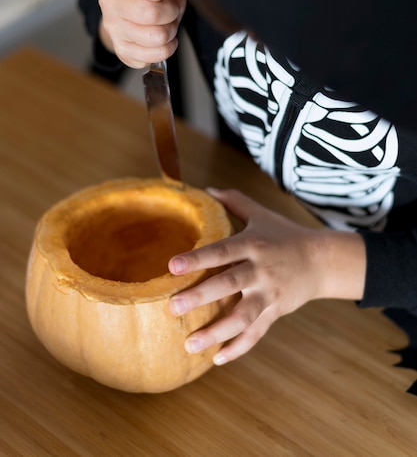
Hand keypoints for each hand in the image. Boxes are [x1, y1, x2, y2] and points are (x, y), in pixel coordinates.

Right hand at [98, 0, 186, 67]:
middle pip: (151, 13)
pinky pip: (155, 55)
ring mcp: (113, 28)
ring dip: (171, 30)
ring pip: (157, 37)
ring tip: (166, 22)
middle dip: (171, 12)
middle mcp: (110, 2)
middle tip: (170, 8)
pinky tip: (161, 37)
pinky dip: (167, 48)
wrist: (137, 11)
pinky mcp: (122, 50)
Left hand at [168, 188, 365, 364]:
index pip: (221, 251)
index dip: (197, 259)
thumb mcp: (262, 214)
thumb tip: (207, 189)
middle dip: (200, 297)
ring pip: (242, 316)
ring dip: (216, 332)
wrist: (323, 260)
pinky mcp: (276, 312)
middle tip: (173, 308)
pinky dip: (238, 348)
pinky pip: (256, 333)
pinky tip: (216, 359)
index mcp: (253, 244)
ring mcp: (269, 294)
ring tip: (190, 344)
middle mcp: (260, 270)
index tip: (171, 266)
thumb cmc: (286, 235)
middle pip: (229, 284)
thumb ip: (235, 201)